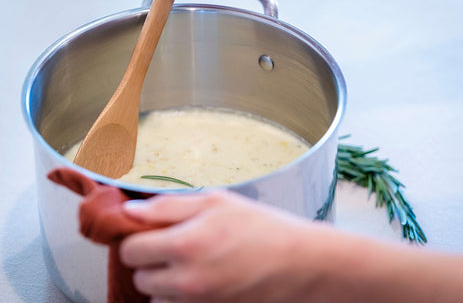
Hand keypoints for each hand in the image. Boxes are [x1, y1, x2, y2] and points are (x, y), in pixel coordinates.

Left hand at [119, 191, 332, 302]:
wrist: (300, 263)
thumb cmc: (261, 226)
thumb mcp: (217, 202)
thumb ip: (168, 206)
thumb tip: (129, 212)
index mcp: (184, 245)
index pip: (130, 249)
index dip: (139, 238)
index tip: (152, 232)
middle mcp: (185, 281)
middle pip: (139, 276)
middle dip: (149, 261)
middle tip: (174, 246)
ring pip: (155, 298)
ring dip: (163, 283)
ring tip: (190, 265)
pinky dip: (180, 297)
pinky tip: (201, 280)